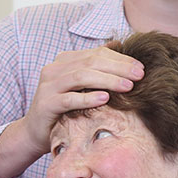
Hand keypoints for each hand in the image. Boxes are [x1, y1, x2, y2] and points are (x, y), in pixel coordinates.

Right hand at [0, 47, 142, 177]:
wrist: (36, 132)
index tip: (141, 68)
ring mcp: (49, 86)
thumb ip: (96, 68)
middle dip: (118, 68)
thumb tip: (118, 45)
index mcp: (65, 60)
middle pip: (91, 62)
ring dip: (108, 80)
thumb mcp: (81, 86)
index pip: (97, 53)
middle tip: (139, 76)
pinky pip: (69, 99)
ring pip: (81, 77)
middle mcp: (55, 69)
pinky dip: (88, 98)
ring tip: (128, 86)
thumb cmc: (65, 109)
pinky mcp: (46, 104)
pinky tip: (105, 98)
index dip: (120, 59)